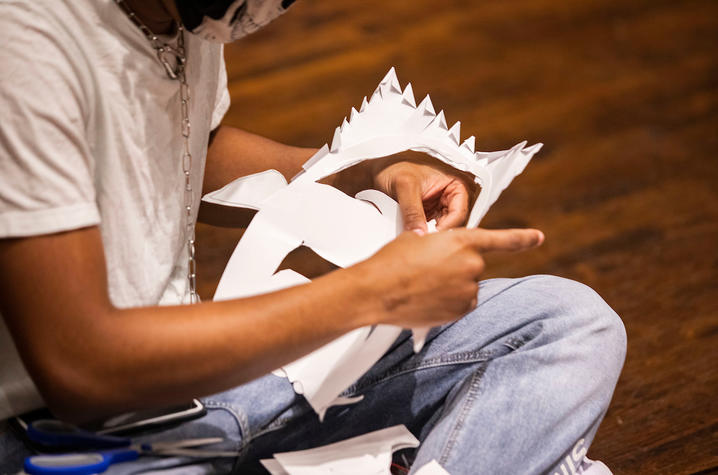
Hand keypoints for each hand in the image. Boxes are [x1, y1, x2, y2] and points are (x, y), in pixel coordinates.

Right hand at [351, 227, 543, 328]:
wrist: (377, 290)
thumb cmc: (391, 262)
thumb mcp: (416, 239)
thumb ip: (439, 244)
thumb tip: (439, 252)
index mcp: (462, 241)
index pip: (500, 240)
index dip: (521, 239)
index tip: (538, 238)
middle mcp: (471, 265)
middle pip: (472, 266)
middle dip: (455, 268)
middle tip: (427, 270)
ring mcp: (467, 290)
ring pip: (466, 287)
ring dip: (451, 286)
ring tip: (422, 286)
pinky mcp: (460, 310)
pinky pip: (460, 304)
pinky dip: (448, 303)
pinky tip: (426, 299)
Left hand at [372, 153, 476, 233]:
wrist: (377, 172)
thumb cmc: (394, 168)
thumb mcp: (405, 186)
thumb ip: (413, 210)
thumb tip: (419, 232)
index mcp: (454, 184)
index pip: (460, 211)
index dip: (448, 226)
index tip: (433, 237)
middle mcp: (450, 197)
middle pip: (453, 223)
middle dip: (439, 233)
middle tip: (424, 241)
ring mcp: (439, 207)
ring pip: (442, 229)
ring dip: (431, 235)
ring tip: (418, 240)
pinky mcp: (428, 216)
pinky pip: (430, 230)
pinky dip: (423, 234)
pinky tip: (414, 237)